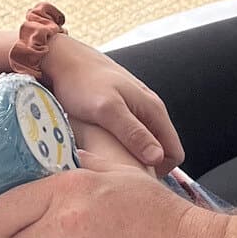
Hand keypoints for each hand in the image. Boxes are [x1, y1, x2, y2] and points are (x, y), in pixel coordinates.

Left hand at [40, 39, 182, 173]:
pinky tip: (100, 150)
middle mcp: (150, 109)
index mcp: (154, 110)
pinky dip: (119, 147)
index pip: (174, 153)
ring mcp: (136, 109)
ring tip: (106, 163)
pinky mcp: (121, 110)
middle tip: (116, 173)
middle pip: (160, 151)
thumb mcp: (107, 110)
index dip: (159, 171)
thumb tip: (157, 158)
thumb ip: (133, 133)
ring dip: (129, 157)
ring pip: (144, 144)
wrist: (61, 59)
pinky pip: (129, 136)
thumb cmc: (81, 82)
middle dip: (143, 166)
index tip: (132, 178)